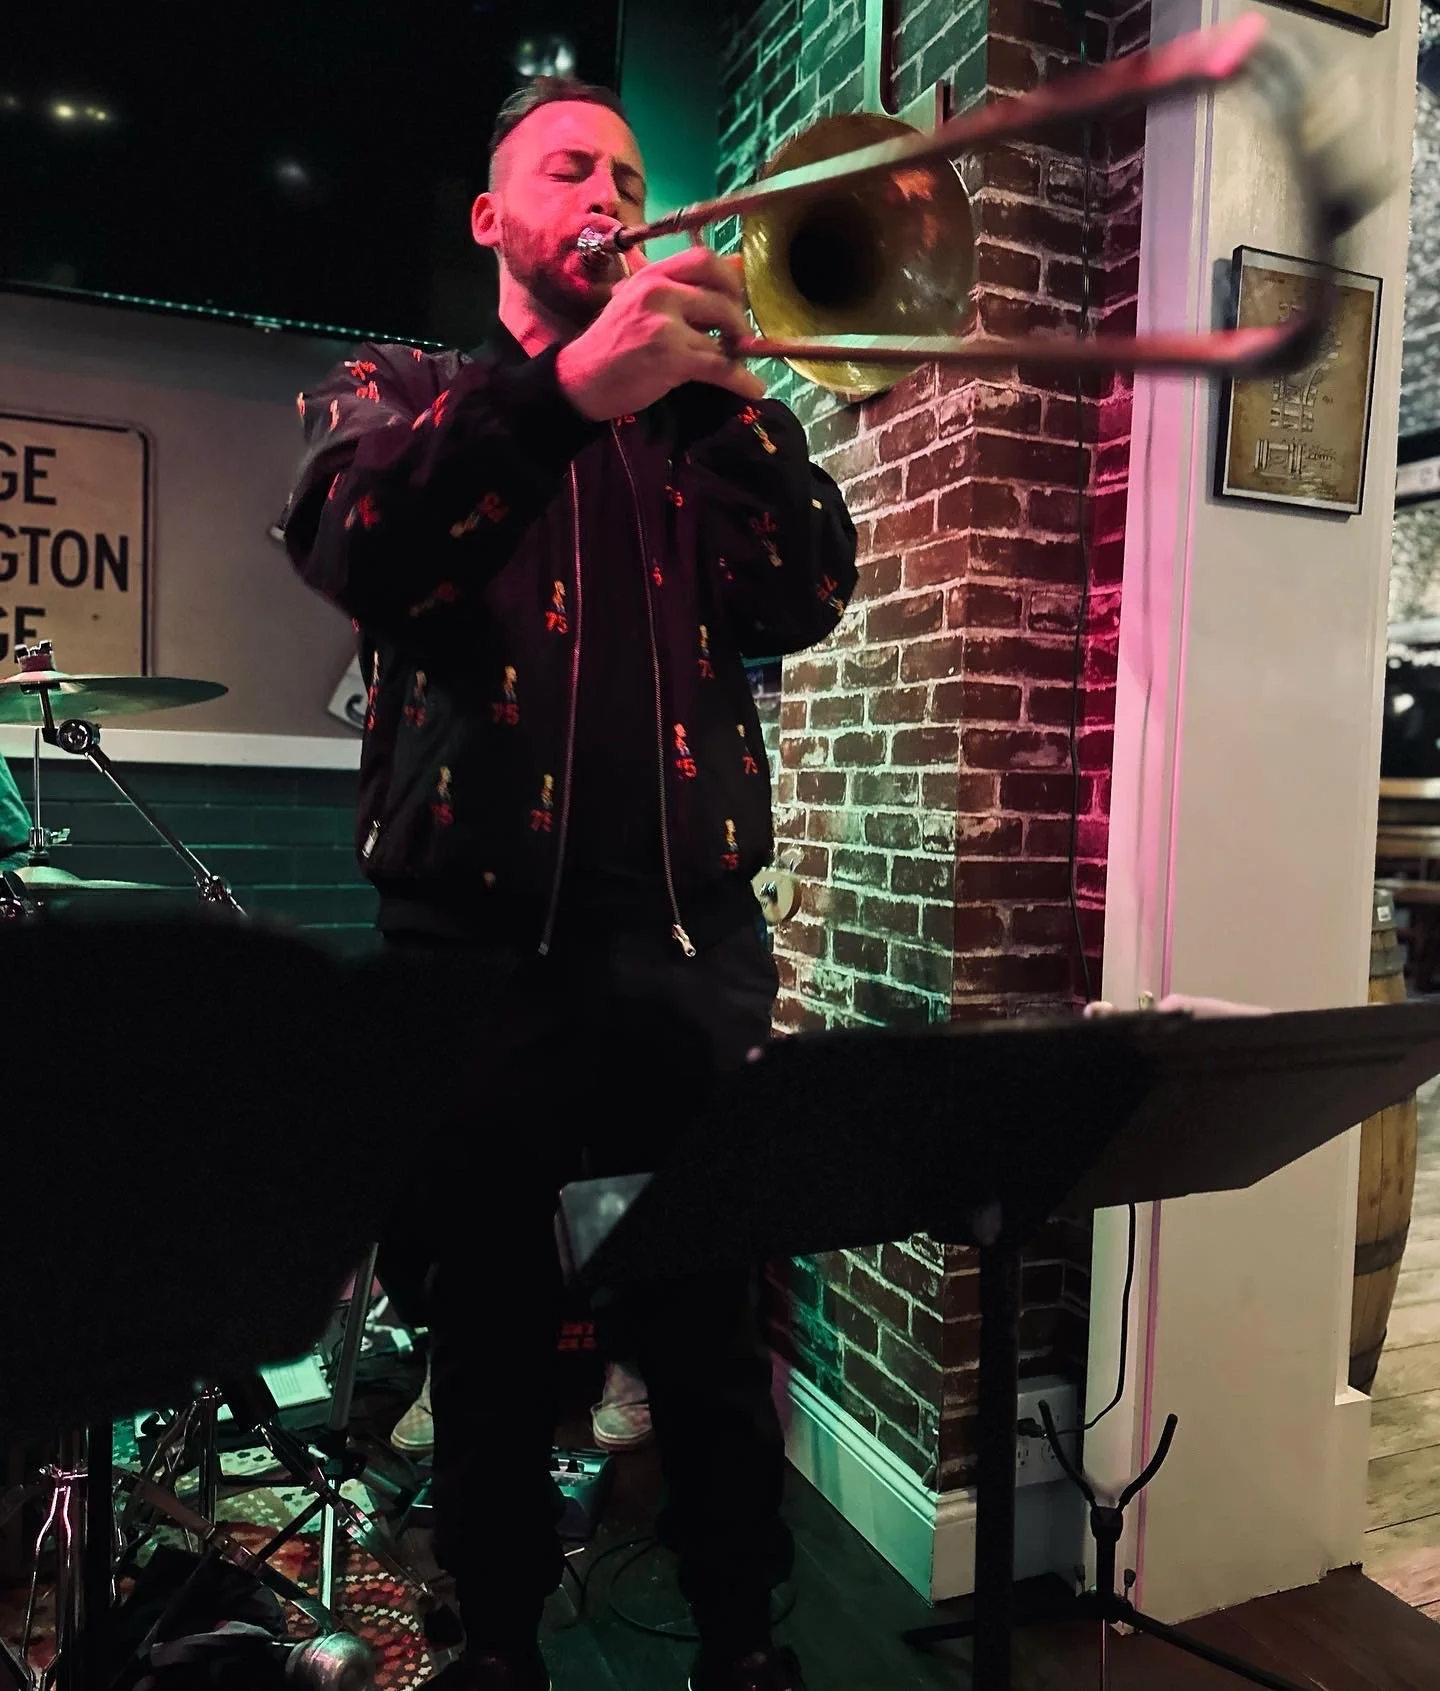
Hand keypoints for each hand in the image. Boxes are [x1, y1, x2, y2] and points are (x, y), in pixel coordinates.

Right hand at [556, 244, 764, 420]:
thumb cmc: (611, 344)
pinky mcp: (670, 358)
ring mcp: (664, 325)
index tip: (735, 298)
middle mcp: (658, 292)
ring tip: (739, 361)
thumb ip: (674, 291)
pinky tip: (754, 389)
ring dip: (738, 350)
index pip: (703, 259)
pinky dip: (741, 380)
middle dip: (738, 318)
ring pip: (722, 332)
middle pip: (720, 295)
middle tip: (740, 336)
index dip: (729, 278)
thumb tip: (728, 276)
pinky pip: (718, 367)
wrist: (581, 380)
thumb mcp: (636, 303)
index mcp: (651, 276)